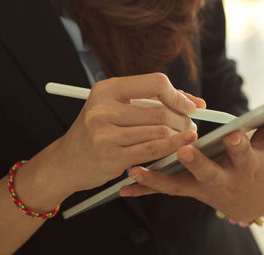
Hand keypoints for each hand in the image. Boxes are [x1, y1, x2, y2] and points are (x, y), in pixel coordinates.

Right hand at [21, 73, 205, 204]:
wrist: (66, 162)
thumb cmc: (99, 131)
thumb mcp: (118, 107)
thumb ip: (154, 100)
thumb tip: (196, 102)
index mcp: (106, 89)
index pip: (155, 83)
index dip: (178, 95)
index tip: (190, 106)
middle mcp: (103, 109)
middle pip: (160, 111)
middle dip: (183, 119)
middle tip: (192, 126)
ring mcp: (105, 134)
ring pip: (159, 131)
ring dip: (180, 135)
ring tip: (186, 137)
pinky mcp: (111, 156)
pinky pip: (152, 151)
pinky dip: (171, 148)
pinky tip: (180, 147)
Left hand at [119, 102, 263, 220]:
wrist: (252, 203)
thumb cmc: (262, 167)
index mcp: (247, 165)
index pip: (245, 153)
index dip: (240, 145)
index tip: (235, 135)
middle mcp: (224, 179)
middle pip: (209, 171)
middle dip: (198, 162)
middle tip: (185, 151)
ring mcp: (203, 187)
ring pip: (180, 184)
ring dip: (158, 178)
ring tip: (136, 170)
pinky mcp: (188, 191)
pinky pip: (165, 190)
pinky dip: (145, 188)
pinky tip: (124, 185)